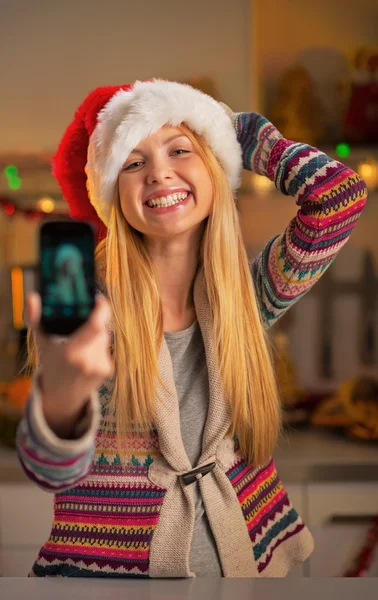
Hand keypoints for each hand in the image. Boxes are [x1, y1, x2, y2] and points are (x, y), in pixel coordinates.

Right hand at [25, 292, 112, 437]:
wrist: (62, 396)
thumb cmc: (51, 364)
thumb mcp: (42, 343)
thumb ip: (36, 319)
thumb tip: (31, 298)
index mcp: (71, 352)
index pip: (96, 326)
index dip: (102, 310)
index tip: (99, 299)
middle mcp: (87, 360)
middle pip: (101, 328)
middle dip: (95, 321)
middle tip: (82, 324)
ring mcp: (99, 366)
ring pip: (105, 337)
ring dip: (97, 334)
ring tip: (80, 344)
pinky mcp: (107, 370)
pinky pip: (106, 348)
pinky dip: (99, 346)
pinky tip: (87, 356)